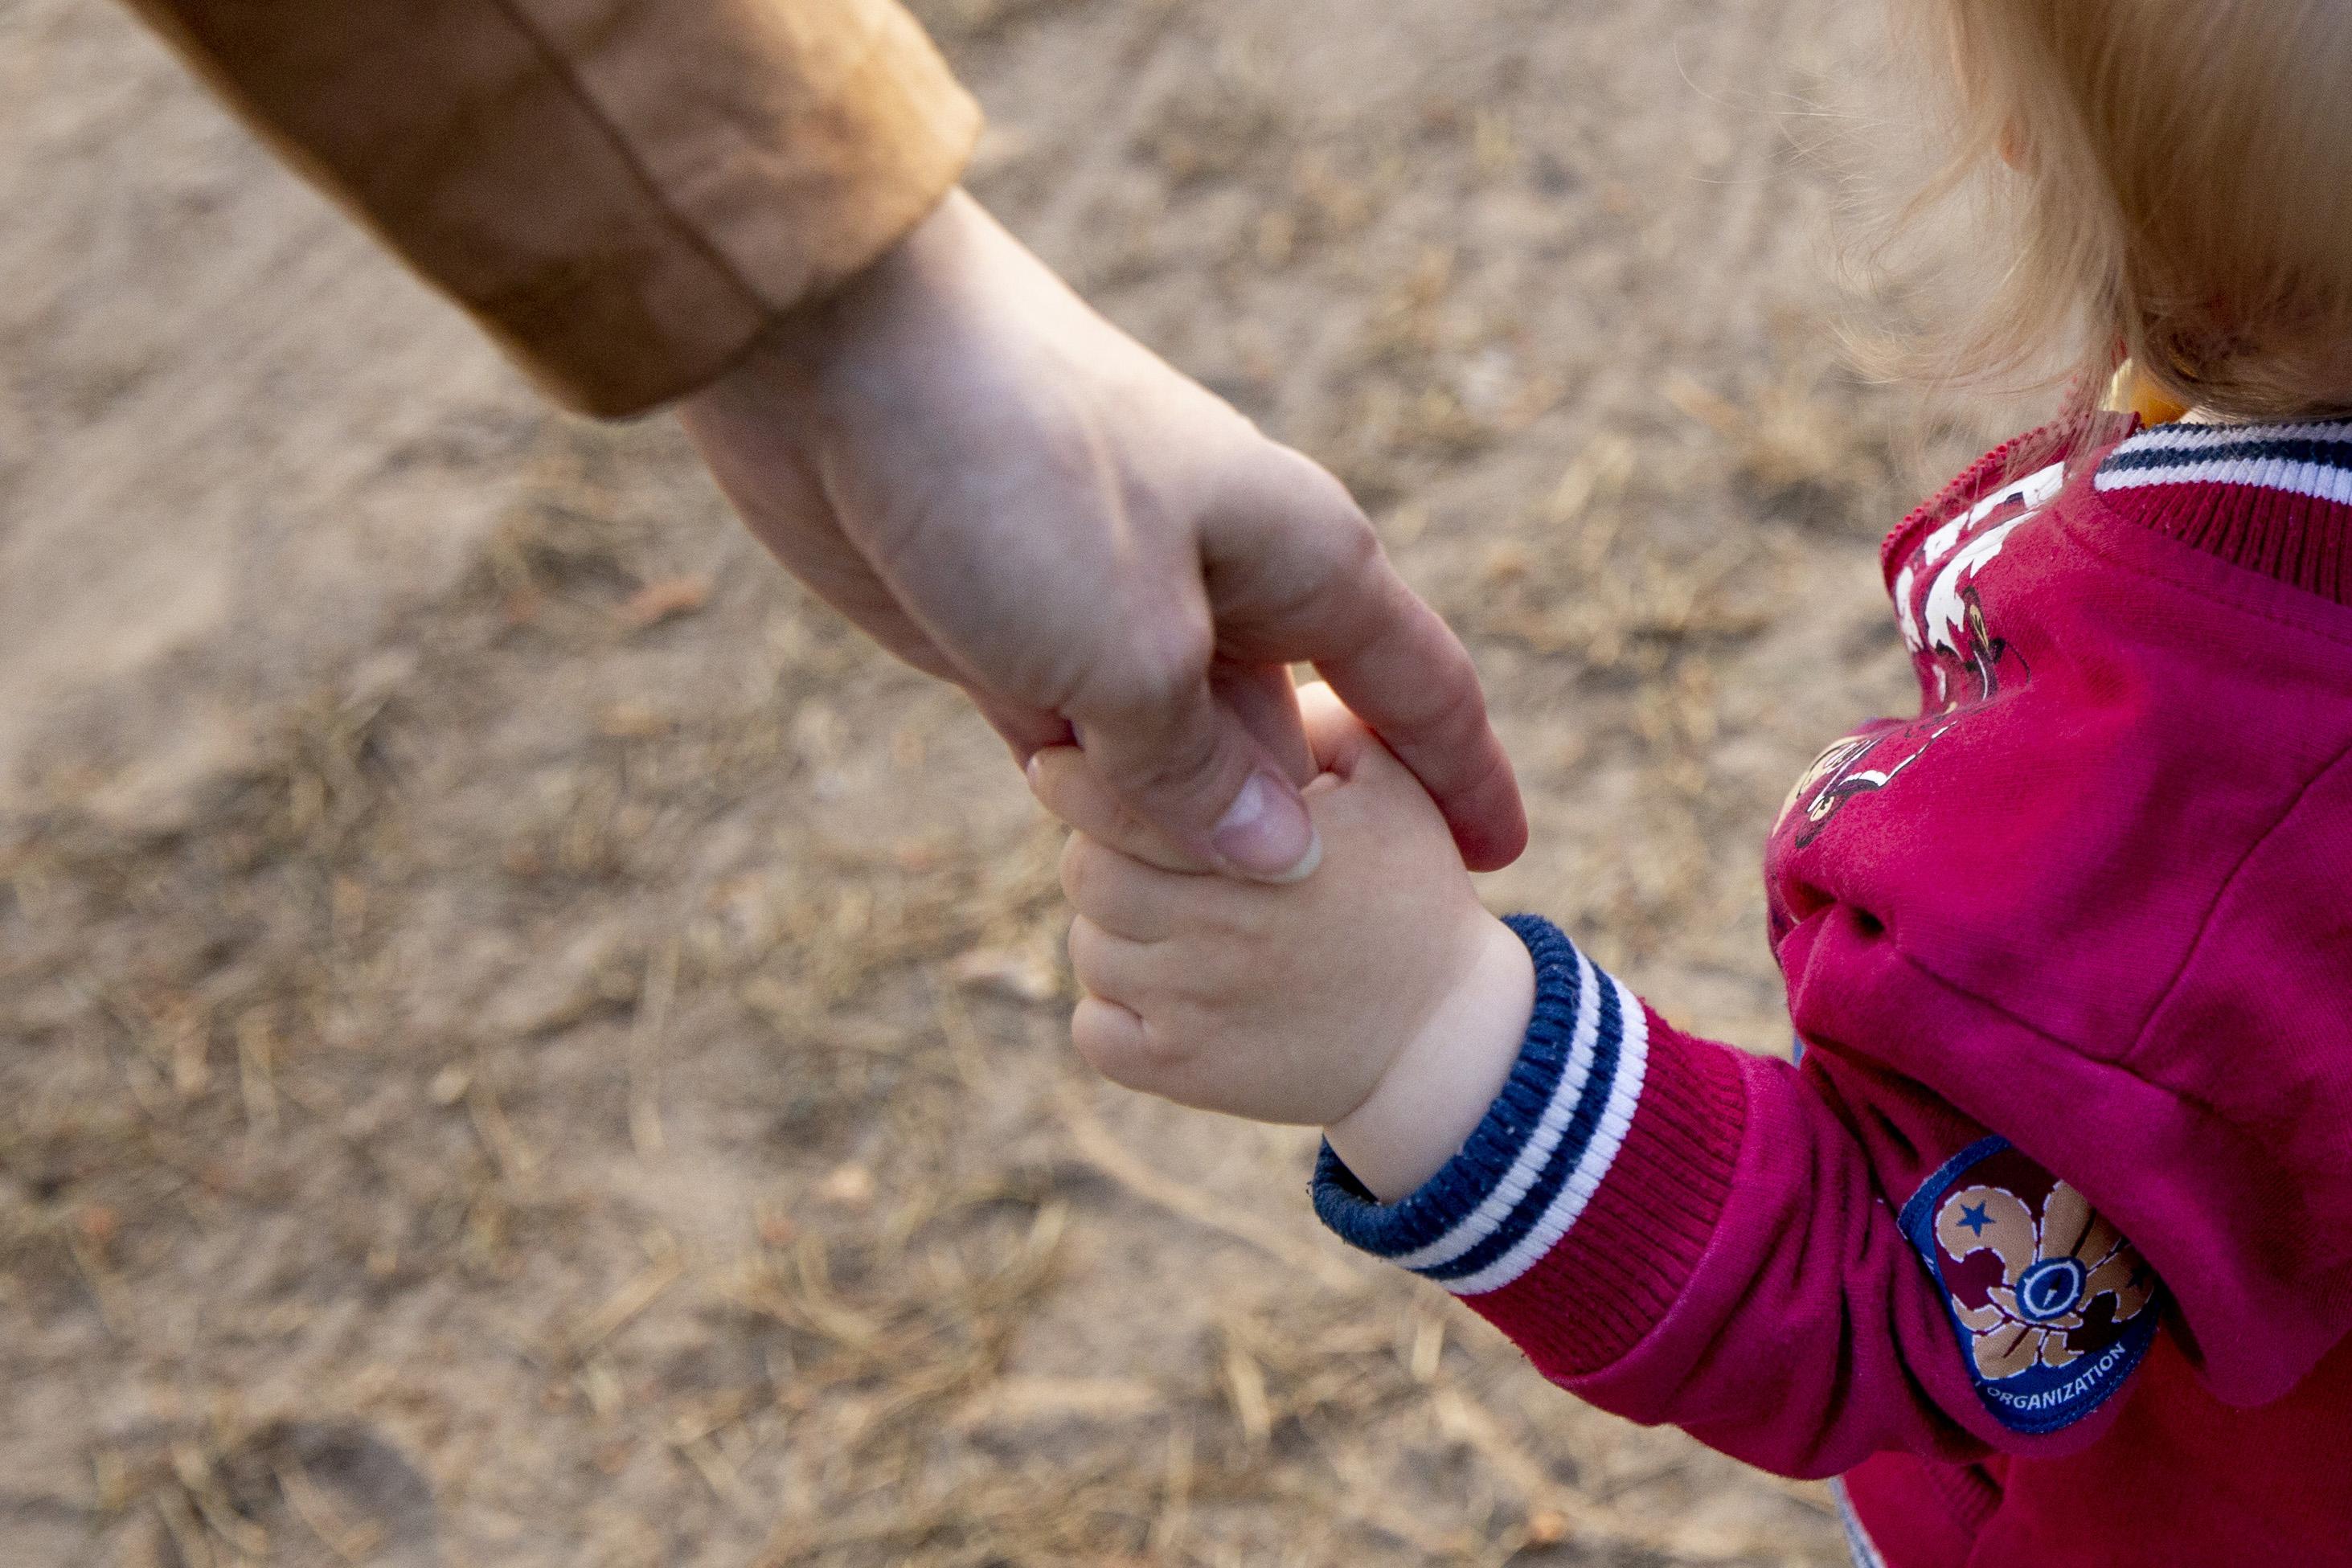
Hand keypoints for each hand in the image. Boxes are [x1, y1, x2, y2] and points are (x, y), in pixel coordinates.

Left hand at [677, 190, 1524, 880]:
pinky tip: (1088, 864)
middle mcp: (1226, 582)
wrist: (837, 356)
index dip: (1466, 782)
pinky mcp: (1017, 631)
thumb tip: (1279, 860)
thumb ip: (1200, 771)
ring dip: (1175, 831)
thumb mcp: (1130, 651)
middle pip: (1289, 743)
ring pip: (1177, 753)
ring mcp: (1119, 608)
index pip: (1417, 687)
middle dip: (1294, 840)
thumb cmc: (1018, 474)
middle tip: (1294, 957)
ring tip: (1188, 937)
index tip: (1498, 873)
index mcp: (1299, 557)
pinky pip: (1087, 746)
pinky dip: (1091, 803)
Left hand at [1045, 686, 1534, 1199]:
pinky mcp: (1182, 1073)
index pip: (1117, 802)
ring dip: (1114, 930)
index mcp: (1260, 845)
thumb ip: (1311, 716)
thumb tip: (1218, 681)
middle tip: (1140, 850)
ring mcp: (1193, 1007)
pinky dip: (1111, 1012)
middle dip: (1104, 852)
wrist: (1442, 1036)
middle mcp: (1217, 928)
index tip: (1063, 757)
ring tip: (1175, 921)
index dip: (1077, 776)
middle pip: (1085, 872)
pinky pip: (1094, 1030)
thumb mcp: (1387, 778)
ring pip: (1089, 948)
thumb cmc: (1411, 890)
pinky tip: (1164, 989)